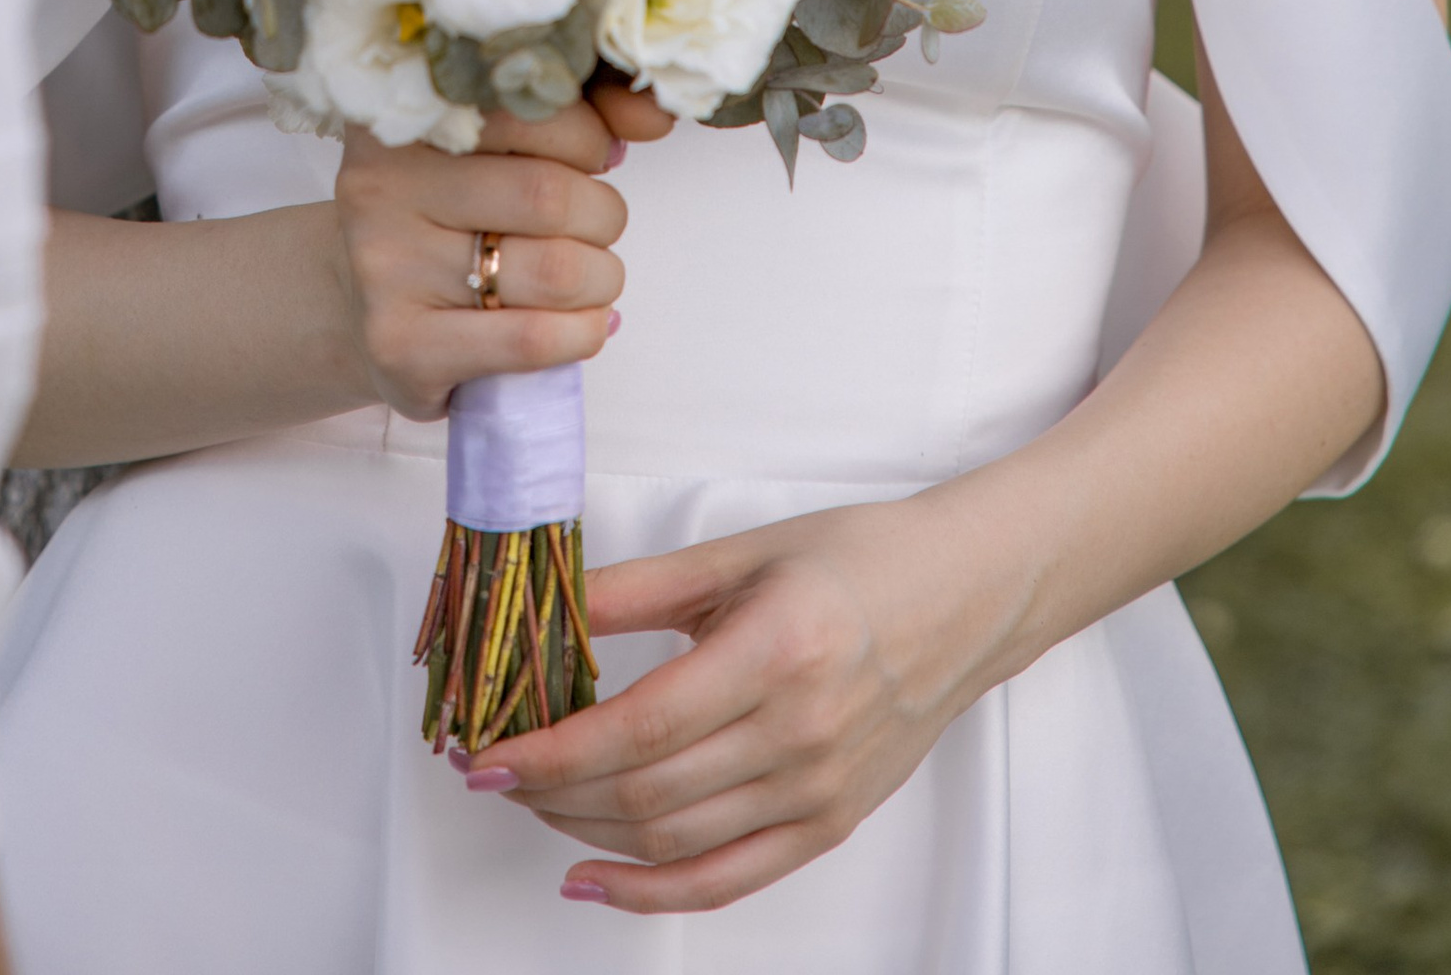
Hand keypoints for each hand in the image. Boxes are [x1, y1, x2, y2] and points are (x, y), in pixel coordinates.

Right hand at [331, 103, 631, 423]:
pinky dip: (583, 334)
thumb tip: (653, 115)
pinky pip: (531, 339)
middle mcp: (380, 184)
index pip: (532, 110)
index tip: (591, 157)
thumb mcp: (493, 150)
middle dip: (603, 215)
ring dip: (602, 280)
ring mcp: (384, 269)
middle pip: (550, 195)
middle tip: (597, 226)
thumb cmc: (450, 211)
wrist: (362, 301)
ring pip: (552, 272)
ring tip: (591, 279)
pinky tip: (581, 325)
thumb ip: (575, 116)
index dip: (589, 138)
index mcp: (405, 115)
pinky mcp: (400, 346)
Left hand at [467, 488, 1016, 914]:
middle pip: (647, 795)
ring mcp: (817, 791)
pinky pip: (726, 880)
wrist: (963, 599)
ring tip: (532, 801)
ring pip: (675, 843)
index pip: (640, 729)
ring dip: (585, 833)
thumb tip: (544, 607)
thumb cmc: (855, 561)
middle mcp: (799, 734)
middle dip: (551, 791)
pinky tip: (591, 878)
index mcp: (774, 652)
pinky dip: (651, 893)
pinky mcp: (828, 826)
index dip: (552, 751)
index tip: (487, 750)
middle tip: (493, 769)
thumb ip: (636, 589)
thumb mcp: (738, 555)